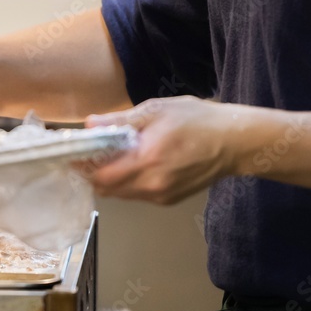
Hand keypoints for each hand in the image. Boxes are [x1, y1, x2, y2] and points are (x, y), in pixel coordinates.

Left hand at [83, 96, 246, 204]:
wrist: (234, 142)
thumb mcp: (157, 110)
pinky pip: (137, 195)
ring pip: (121, 194)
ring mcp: (160, 196)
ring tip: (115, 156)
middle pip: (107, 189)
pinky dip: (129, 182)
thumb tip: (90, 124)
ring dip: (112, 178)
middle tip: (93, 153)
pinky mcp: (168, 200)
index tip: (75, 153)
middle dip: (95, 173)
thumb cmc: (198, 120)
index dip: (84, 166)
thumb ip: (121, 121)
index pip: (100, 176)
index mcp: (147, 160)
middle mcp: (151, 185)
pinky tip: (137, 164)